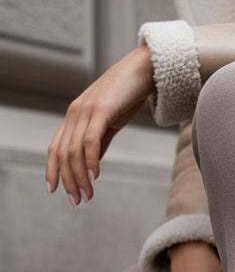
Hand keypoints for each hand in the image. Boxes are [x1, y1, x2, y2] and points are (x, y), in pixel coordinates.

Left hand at [46, 46, 154, 205]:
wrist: (145, 70)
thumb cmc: (129, 94)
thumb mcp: (110, 122)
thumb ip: (99, 141)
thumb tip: (92, 163)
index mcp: (75, 116)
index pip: (56, 148)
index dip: (52, 170)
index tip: (55, 191)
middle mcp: (76, 113)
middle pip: (63, 153)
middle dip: (68, 181)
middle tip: (77, 201)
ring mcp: (86, 110)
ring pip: (75, 150)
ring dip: (80, 177)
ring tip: (87, 195)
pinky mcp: (102, 110)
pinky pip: (91, 140)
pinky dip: (91, 161)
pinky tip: (95, 177)